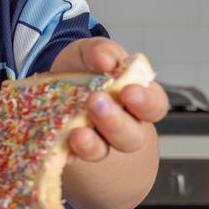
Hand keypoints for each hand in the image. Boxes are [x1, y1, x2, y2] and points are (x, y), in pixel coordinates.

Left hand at [53, 38, 168, 162]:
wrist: (53, 80)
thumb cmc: (86, 67)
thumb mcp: (93, 51)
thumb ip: (103, 52)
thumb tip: (106, 61)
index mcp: (138, 98)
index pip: (154, 106)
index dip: (146, 103)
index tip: (129, 92)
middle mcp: (122, 124)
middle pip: (131, 136)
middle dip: (115, 122)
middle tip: (96, 102)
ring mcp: (98, 140)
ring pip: (103, 151)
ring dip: (92, 144)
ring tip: (78, 133)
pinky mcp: (73, 148)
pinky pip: (73, 157)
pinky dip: (68, 153)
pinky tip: (62, 148)